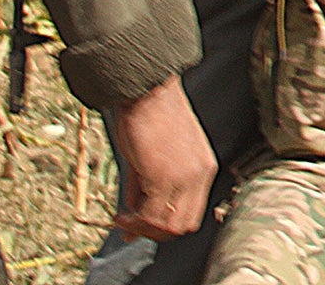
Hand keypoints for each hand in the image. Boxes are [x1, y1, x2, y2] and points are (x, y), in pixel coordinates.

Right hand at [108, 75, 215, 241]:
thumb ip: (147, 194)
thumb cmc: (150, 120)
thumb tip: (130, 228)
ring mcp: (184, 178)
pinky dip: (132, 222)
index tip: (141, 225)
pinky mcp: (164, 177)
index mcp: (205, 169)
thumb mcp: (156, 161)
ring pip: (166, 225)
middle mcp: (200, 175)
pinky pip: (149, 216)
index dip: (165, 226)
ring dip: (141, 229)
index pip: (191, 215)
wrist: (148, 92)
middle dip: (153, 232)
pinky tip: (119, 215)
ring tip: (122, 218)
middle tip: (130, 225)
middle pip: (182, 226)